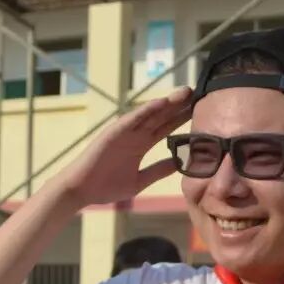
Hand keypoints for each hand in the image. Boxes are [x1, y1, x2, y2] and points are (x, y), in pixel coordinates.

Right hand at [54, 87, 192, 206]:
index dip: (183, 118)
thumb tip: (179, 164)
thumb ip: (158, 170)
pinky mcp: (113, 132)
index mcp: (141, 145)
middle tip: (201, 93)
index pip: (166, 128)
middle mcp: (135, 135)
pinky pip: (132, 119)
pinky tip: (161, 103)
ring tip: (186, 92)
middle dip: (180, 106)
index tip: (202, 110)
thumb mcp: (139, 180)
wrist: (80, 191)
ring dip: (168, 103)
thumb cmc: (104, 187)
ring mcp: (125, 132)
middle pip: (162, 117)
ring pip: (150, 114)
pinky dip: (146, 110)